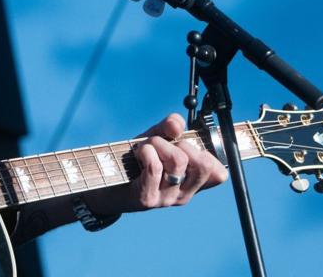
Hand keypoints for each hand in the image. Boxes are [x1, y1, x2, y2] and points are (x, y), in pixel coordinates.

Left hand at [89, 113, 227, 214]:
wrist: (103, 182)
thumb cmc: (134, 160)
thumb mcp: (156, 138)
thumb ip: (169, 127)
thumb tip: (177, 124)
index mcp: (191, 182)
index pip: (218, 174)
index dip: (209, 153)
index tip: (187, 143)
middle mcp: (183, 194)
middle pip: (202, 164)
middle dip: (182, 143)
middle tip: (163, 143)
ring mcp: (166, 199)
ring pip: (178, 161)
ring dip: (159, 143)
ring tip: (146, 146)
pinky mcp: (147, 199)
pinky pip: (155, 167)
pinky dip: (146, 151)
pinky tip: (138, 152)